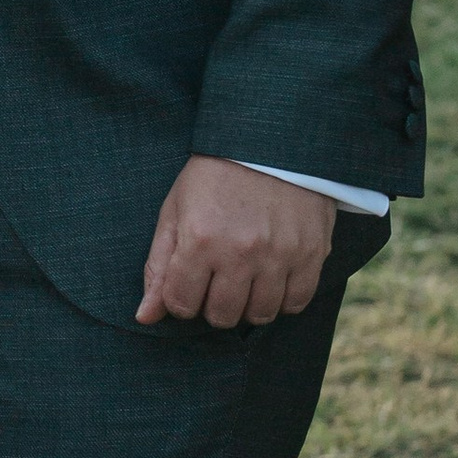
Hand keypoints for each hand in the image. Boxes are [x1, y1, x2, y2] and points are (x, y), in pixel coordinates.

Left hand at [136, 158, 333, 329]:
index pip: (181, 304)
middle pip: (222, 316)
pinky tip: (273, 280)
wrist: (270, 142)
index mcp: (200, 240)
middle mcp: (241, 252)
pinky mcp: (311, 252)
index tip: (187, 282)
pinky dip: (283, 300)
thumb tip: (145, 316)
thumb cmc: (214, 177)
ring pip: (261, 314)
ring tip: (245, 280)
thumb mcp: (175, 212)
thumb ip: (158, 266)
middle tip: (217, 280)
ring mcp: (280, 254)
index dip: (180, 299)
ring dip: (248, 305)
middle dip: (213, 305)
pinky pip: (297, 301)